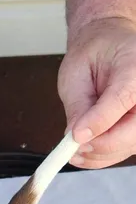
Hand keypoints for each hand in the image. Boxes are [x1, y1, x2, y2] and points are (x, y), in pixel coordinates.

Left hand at [58, 17, 135, 167]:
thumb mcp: (76, 74)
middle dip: (101, 145)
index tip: (75, 137)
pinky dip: (103, 155)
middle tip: (73, 148)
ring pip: (129, 145)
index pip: (123, 98)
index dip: (99, 121)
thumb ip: (78, 105)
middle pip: (133, 131)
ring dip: (100, 154)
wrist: (107, 47)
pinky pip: (125, 149)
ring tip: (74, 151)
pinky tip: (83, 153)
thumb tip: (76, 135)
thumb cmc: (92, 54)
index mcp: (135, 67)